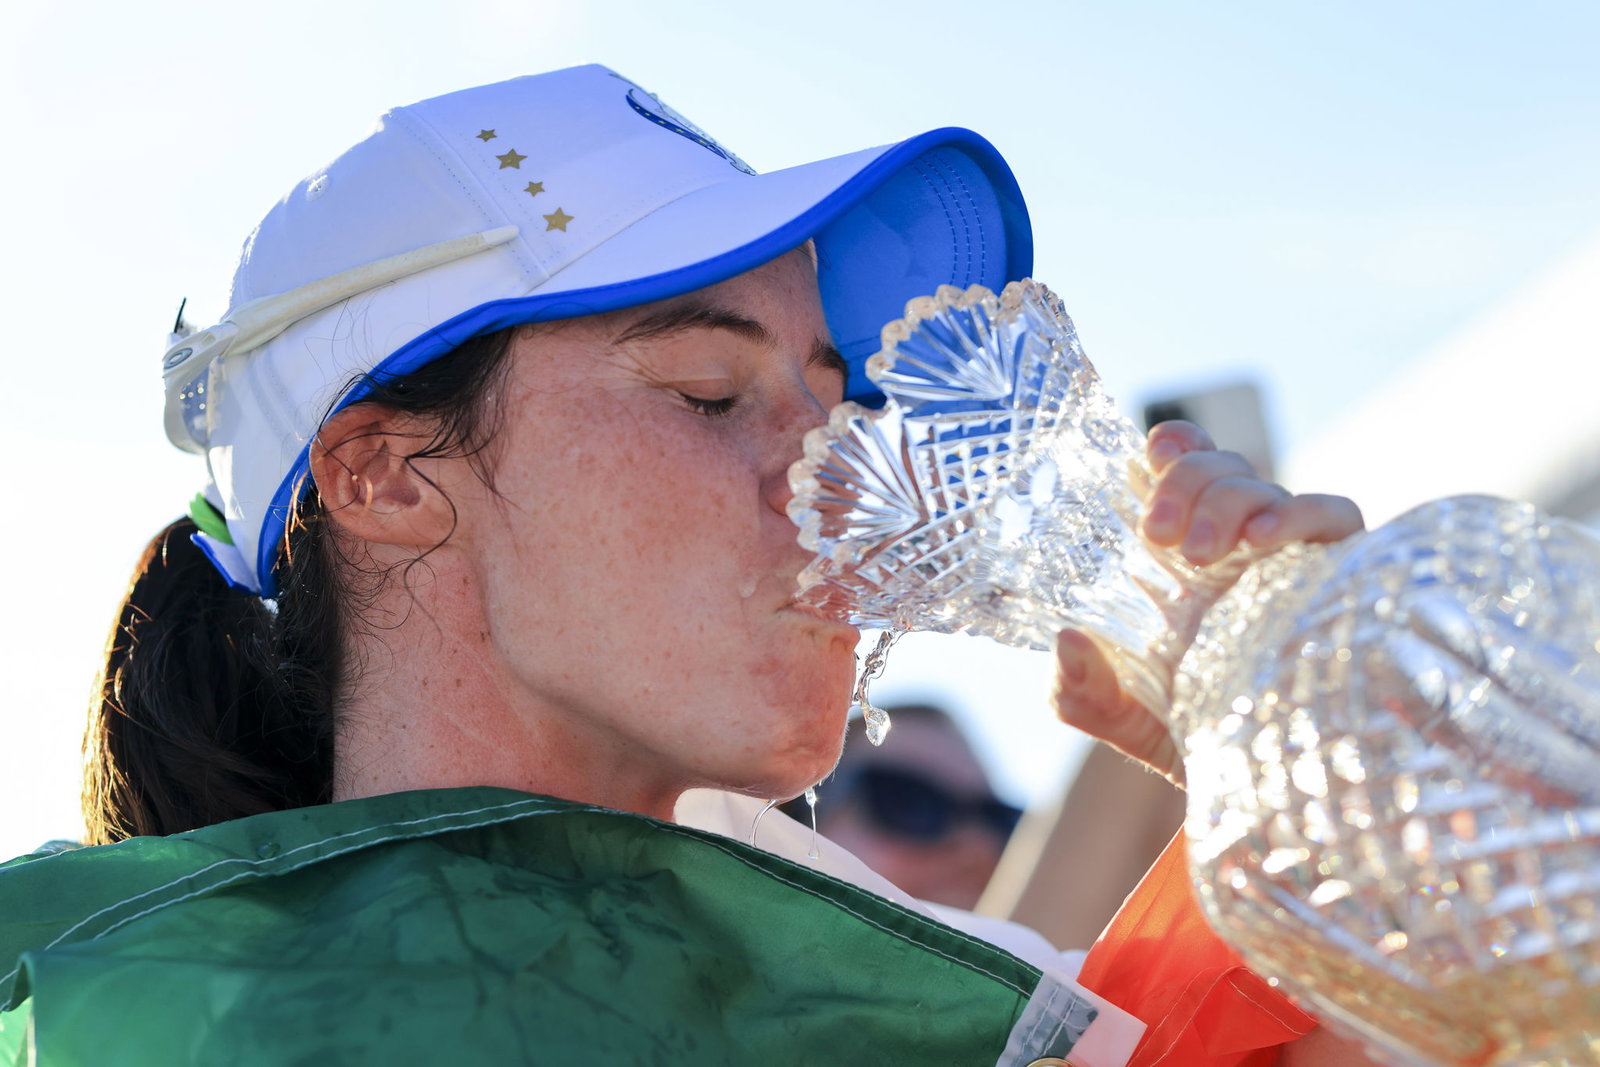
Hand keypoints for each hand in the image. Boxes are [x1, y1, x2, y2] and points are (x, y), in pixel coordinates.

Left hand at [1053, 420, 1363, 782]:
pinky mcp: (1339, 576)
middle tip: (1157, 535)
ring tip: (1200, 551)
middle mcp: (1238, 546)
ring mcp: (1287, 557)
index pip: (1184, 470)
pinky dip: (1299, 512)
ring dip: (1227, 499)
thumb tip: (1067, 642)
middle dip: (1186, 482)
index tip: (1152, 454)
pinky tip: (1263, 539)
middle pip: (1219, 467)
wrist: (1266, 785)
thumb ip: (1081, 691)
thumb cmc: (1194, 735)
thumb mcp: (1124, 718)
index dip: (1174, 447)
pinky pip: (1334, 515)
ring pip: (1265, 483)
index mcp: (1184, 558)